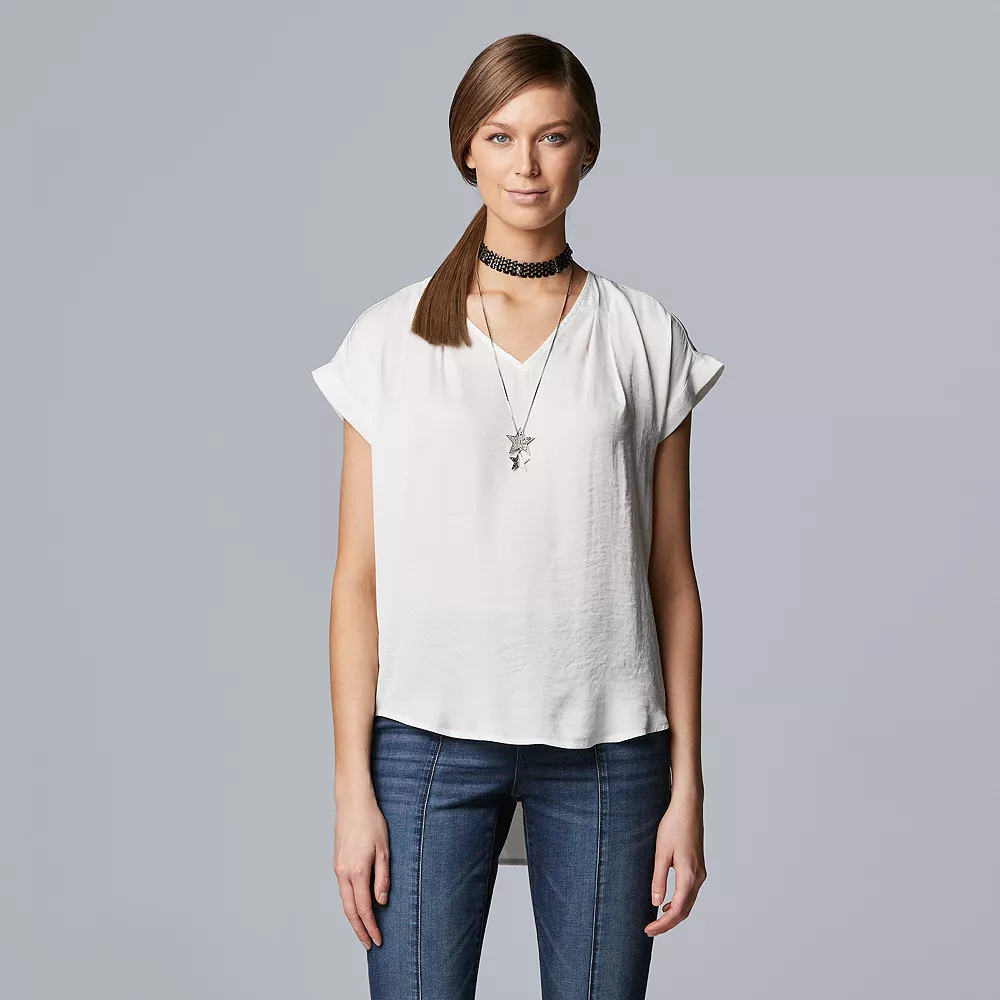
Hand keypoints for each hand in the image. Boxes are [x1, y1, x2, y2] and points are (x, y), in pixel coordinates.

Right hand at [333, 789, 390, 949]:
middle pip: (349, 911)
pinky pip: (342, 889)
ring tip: (364, 929)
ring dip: (353, 918)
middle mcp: (343, 873)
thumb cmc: (371, 822)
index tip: (377, 940)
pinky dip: (349, 903)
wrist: (352, 803)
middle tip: (369, 944)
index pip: (364, 909)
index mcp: (357, 872)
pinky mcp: (337, 862)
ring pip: (344, 901)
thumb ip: (382, 878)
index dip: (370, 927)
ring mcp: (338, 868)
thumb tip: (380, 901)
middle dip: (359, 929)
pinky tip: (357, 906)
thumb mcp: (384, 849)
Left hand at [644, 790, 707, 936]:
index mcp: (689, 876)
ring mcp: (700, 873)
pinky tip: (667, 902)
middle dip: (668, 923)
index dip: (663, 924)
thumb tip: (656, 903)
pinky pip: (690, 892)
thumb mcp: (661, 853)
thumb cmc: (673, 826)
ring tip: (656, 920)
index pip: (677, 910)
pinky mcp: (697, 867)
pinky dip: (679, 902)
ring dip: (674, 914)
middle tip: (650, 930)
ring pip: (689, 902)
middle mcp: (698, 877)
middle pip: (685, 911)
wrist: (688, 808)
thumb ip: (659, 879)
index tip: (648, 930)